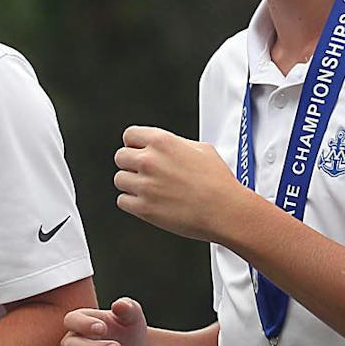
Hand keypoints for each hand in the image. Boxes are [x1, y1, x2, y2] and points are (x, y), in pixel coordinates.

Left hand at [115, 126, 247, 241]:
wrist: (225, 210)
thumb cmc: (218, 182)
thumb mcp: (202, 150)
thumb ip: (177, 145)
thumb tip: (168, 147)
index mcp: (162, 142)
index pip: (130, 135)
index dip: (134, 144)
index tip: (137, 151)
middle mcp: (149, 161)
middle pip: (120, 157)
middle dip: (131, 164)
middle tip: (144, 173)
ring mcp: (145, 185)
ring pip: (119, 179)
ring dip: (131, 184)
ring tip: (148, 190)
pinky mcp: (143, 208)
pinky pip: (123, 201)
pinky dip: (132, 203)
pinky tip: (148, 202)